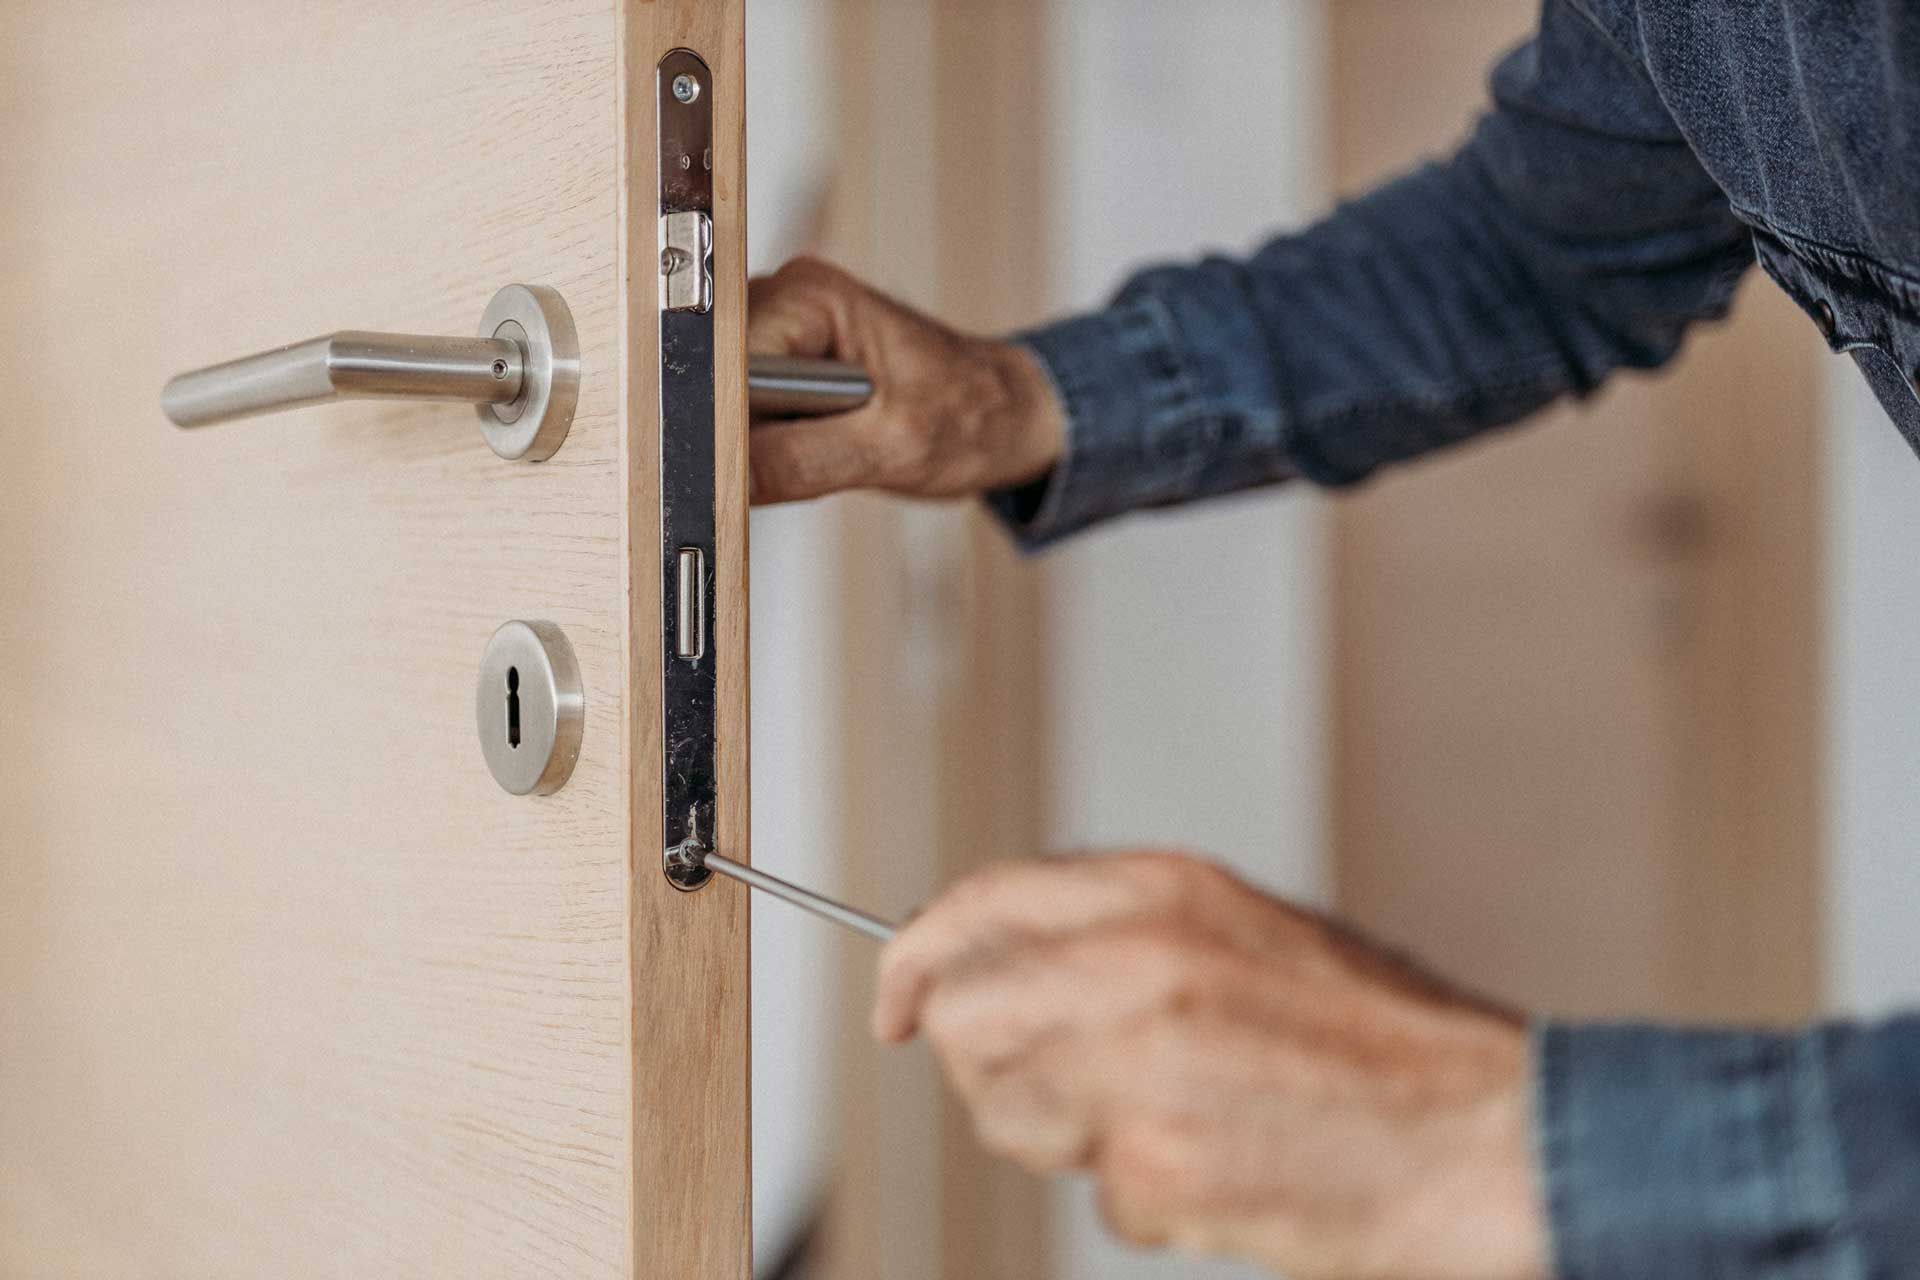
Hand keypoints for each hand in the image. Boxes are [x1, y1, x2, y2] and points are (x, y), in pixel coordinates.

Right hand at [747, 256, 1065, 502]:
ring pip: (720, 398)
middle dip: (732, 432)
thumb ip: (799, 461)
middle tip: (793, 461)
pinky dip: (762, 442)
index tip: (724, 468)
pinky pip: (743, 410)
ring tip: (819, 450)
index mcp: (811, 297)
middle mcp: (785, 300)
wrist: (1004, 415)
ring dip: (750, 440)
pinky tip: (807, 447)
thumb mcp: (890, 449)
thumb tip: (724, 479)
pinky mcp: (783, 364)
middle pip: (710, 375)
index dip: (717, 418)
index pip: (721, 357)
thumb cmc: (970, 417)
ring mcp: (781, 331)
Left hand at [874, 852, 1548, 1279]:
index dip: (917, 958)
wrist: (1484, 1134)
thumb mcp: (1249, 934)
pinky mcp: (1157, 1166)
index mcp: (1163, 893)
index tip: (895, 1004)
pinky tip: (1222, 1170)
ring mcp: (1140, 1066)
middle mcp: (1135, 965)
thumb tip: (1006, 965)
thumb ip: (1122, 936)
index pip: (979, 904)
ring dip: (1066, 1136)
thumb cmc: (1377, 1040)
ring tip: (1174, 1124)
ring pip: (1008, 1113)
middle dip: (987, 1065)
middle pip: (965, 1018)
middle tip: (1058, 1090)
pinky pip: (1094, 1194)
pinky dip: (1143, 1197)